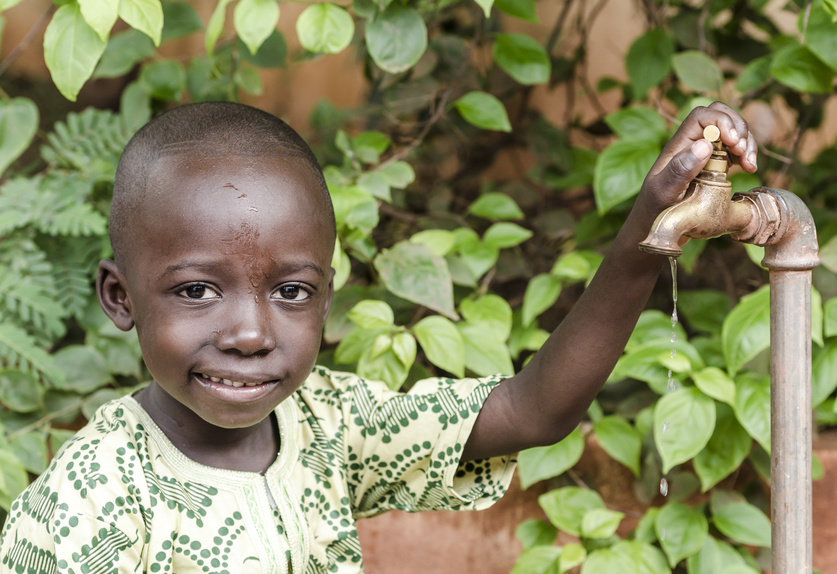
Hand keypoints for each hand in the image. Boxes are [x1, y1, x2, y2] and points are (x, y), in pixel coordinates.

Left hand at [638, 102, 757, 215]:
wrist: (653, 223)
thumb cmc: (654, 207)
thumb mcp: (664, 190)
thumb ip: (680, 169)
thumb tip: (704, 145)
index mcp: (678, 145)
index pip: (701, 116)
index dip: (721, 121)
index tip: (733, 141)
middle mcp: (692, 144)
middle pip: (720, 116)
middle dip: (739, 128)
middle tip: (743, 152)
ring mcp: (705, 153)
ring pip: (732, 132)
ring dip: (747, 143)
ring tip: (750, 165)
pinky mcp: (714, 164)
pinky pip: (735, 149)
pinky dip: (747, 154)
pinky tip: (749, 168)